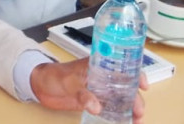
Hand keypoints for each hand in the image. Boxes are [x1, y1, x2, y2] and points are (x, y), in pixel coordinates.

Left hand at [30, 60, 147, 122]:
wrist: (40, 85)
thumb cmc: (53, 75)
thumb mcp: (68, 82)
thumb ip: (82, 94)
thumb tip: (97, 107)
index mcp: (98, 65)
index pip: (122, 65)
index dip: (136, 73)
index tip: (144, 85)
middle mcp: (102, 77)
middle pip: (126, 86)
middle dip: (135, 98)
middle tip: (138, 111)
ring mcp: (99, 89)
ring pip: (121, 98)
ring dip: (130, 108)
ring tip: (136, 120)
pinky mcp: (94, 101)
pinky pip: (111, 107)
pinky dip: (119, 114)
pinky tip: (125, 121)